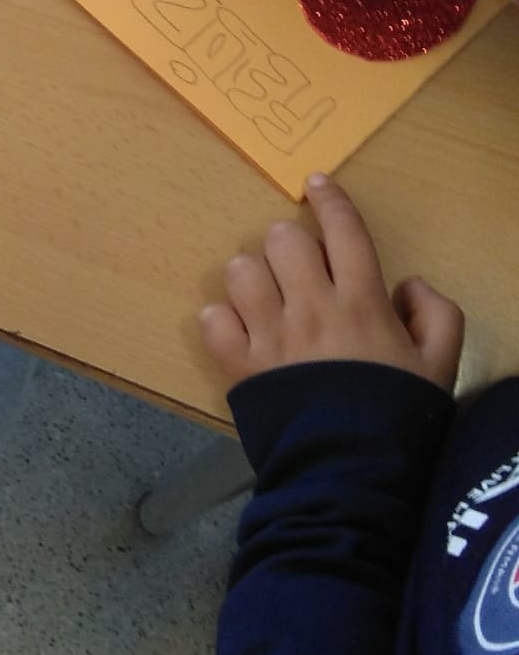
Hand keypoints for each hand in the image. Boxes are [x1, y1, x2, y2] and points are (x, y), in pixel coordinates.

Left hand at [199, 175, 462, 391]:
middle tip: (298, 267)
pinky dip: (221, 320)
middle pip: (282, 239)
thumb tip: (405, 284)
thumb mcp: (441, 364)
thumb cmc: (397, 416)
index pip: (343, 230)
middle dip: (289, 243)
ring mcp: (270, 334)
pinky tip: (239, 332)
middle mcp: (312, 308)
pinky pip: (211, 319)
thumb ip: (436, 313)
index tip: (315, 184)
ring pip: (240, 271)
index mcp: (362, 302)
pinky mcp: (239, 364)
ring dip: (252, 277)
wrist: (352, 470)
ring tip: (265, 298)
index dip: (329, 199)